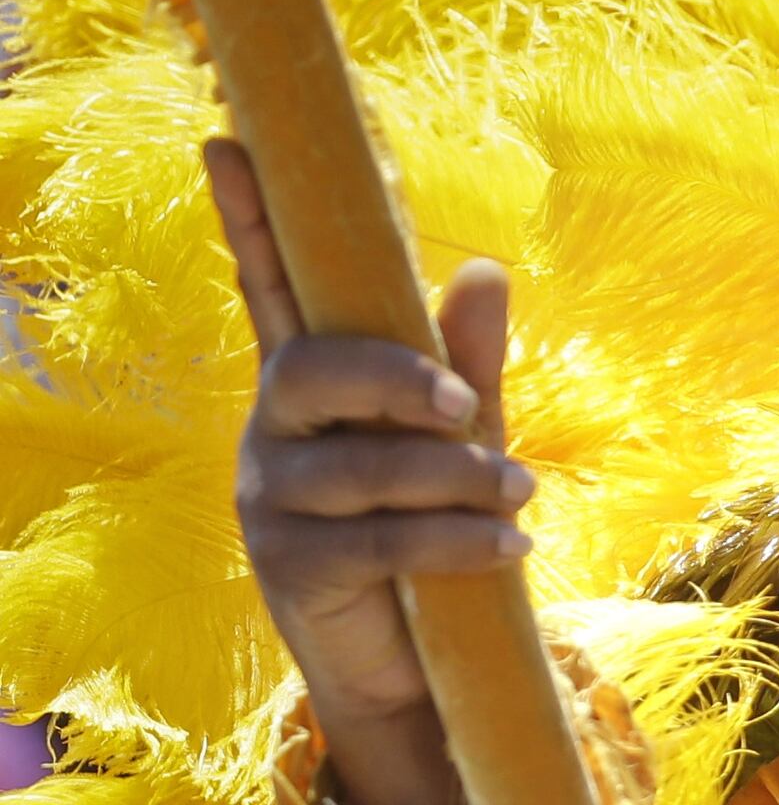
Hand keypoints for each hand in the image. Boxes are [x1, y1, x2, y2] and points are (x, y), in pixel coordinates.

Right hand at [207, 136, 526, 804]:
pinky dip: (453, 540)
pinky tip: (511, 546)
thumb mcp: (459, 440)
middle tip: (470, 405)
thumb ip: (468, 363)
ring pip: (358, 466)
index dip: (248, 219)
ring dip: (454, 477)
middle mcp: (276, 428)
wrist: (416, 665)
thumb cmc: (433, 530)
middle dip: (395, 377)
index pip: (272, 286)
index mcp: (312, 383)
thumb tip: (484, 267)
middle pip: (314, 370)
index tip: (228, 139)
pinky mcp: (292, 568)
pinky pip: (375, 542)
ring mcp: (274, 498)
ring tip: (524, 491)